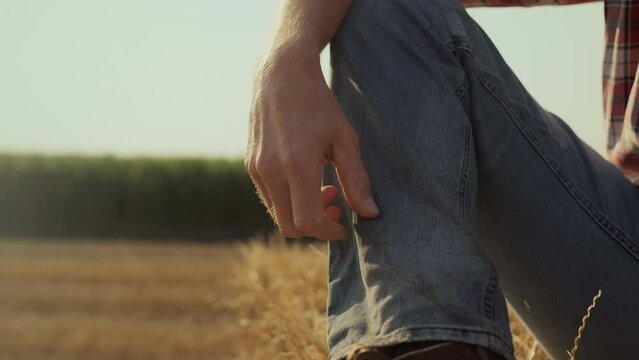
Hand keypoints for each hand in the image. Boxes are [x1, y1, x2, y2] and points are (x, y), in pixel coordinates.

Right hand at [244, 48, 378, 240]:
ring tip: (326, 191)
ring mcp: (257, 169)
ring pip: (278, 214)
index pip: (308, 221)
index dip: (328, 232)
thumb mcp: (345, 139)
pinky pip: (269, 198)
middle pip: (289, 226)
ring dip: (302, 214)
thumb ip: (357, 180)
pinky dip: (289, 201)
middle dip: (315, 228)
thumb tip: (371, 214)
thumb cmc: (319, 105)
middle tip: (337, 211)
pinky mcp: (251, 165)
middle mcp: (271, 171)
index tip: (345, 227)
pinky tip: (306, 182)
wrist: (281, 75)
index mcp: (297, 166)